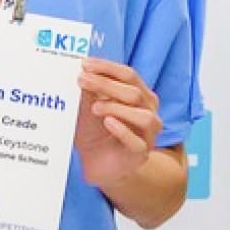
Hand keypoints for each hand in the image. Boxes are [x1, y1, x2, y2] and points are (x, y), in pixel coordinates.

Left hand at [74, 59, 162, 186]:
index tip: (85, 64)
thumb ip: (88, 92)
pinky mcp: (140, 154)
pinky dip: (122, 130)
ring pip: (143, 116)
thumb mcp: (88, 108)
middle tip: (82, 80)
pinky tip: (108, 122)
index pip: (129, 75)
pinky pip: (136, 141)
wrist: (97, 165)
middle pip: (134, 93)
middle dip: (106, 84)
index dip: (108, 68)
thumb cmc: (95, 133)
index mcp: (139, 96)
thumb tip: (80, 70)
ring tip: (94, 107)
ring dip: (117, 108)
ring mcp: (147, 134)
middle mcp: (148, 111)